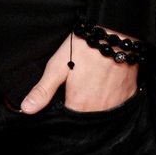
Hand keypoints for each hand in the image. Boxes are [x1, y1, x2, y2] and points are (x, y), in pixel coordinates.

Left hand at [20, 29, 138, 113]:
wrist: (114, 35)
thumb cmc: (83, 49)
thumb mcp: (57, 66)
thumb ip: (43, 90)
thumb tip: (26, 109)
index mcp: (79, 104)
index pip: (68, 120)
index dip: (63, 111)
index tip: (63, 99)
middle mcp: (99, 110)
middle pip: (85, 118)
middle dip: (79, 108)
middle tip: (77, 88)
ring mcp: (116, 105)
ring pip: (102, 114)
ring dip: (95, 106)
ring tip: (91, 86)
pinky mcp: (129, 97)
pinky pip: (118, 107)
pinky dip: (111, 100)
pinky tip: (106, 86)